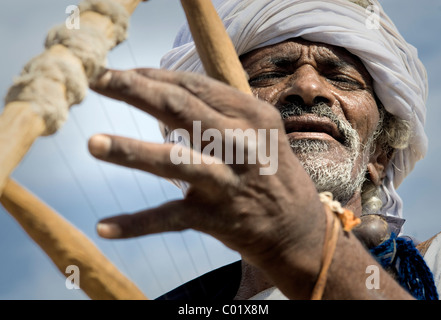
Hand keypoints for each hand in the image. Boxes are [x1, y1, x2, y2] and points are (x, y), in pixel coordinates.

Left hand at [88, 68, 326, 284]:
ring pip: (175, 161)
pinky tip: (104, 227)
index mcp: (252, 115)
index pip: (194, 86)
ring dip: (132, 151)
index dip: (152, 76)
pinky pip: (171, 218)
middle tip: (95, 78)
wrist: (298, 229)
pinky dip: (138, 224)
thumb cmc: (270, 171)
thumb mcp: (256, 131)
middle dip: (134, 90)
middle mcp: (243, 144)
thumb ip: (216, 110)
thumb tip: (162, 91)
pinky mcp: (217, 218)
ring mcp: (229, 182)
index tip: (119, 72)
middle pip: (180, 109)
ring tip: (93, 143)